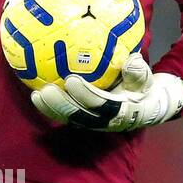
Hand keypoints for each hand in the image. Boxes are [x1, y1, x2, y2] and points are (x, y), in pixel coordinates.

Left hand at [31, 55, 182, 132]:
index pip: (101, 105)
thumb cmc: (142, 89)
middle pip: (79, 116)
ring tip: (36, 94)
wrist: (144, 108)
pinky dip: (50, 107)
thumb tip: (131, 60)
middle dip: (61, 105)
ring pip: (69, 118)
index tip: (71, 80)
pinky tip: (36, 94)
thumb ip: (138, 72)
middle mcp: (104, 121)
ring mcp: (91, 123)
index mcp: (120, 112)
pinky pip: (64, 115)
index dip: (85, 95)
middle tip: (46, 90)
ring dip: (51, 108)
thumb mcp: (146, 80)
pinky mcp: (83, 120)